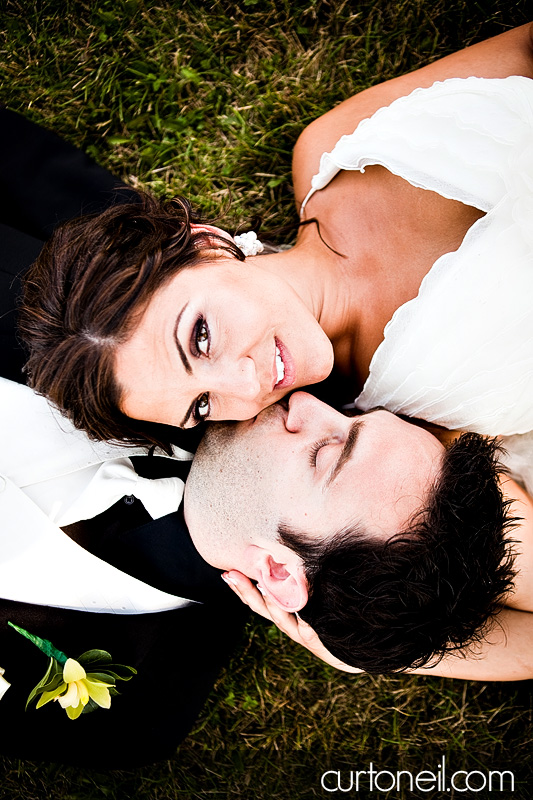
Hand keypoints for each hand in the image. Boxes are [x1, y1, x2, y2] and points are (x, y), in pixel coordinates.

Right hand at [222, 570, 361, 673]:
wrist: (358, 651)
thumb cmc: (335, 624)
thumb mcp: (316, 604)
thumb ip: (304, 588)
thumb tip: (292, 561)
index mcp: (288, 616)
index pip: (259, 601)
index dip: (242, 589)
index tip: (227, 573)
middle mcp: (291, 626)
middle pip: (263, 609)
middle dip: (246, 592)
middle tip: (231, 576)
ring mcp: (304, 635)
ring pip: (283, 620)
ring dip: (272, 603)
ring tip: (264, 587)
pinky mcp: (320, 643)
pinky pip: (312, 634)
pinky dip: (306, 626)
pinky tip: (303, 620)